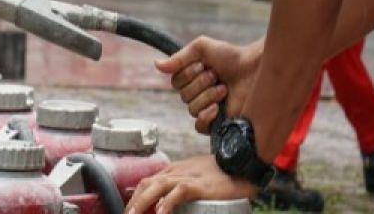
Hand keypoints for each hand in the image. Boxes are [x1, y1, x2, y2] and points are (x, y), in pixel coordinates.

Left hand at [126, 154, 254, 213]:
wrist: (244, 164)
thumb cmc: (224, 174)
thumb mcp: (198, 178)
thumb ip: (183, 187)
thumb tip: (168, 203)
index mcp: (176, 170)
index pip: (148, 181)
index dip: (135, 196)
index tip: (128, 210)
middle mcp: (179, 171)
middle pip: (147, 183)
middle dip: (133, 201)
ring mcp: (189, 176)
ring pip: (157, 186)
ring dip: (142, 202)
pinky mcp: (201, 185)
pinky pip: (179, 192)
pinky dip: (167, 202)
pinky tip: (160, 213)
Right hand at [156, 37, 260, 133]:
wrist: (254, 69)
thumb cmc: (231, 56)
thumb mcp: (202, 48)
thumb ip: (179, 57)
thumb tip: (156, 65)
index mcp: (192, 78)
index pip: (175, 83)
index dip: (188, 75)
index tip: (203, 65)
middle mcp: (198, 94)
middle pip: (183, 96)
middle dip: (200, 84)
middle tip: (216, 76)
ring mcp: (208, 109)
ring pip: (192, 109)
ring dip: (207, 96)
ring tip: (224, 88)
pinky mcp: (218, 122)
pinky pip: (199, 126)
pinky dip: (206, 116)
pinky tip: (217, 108)